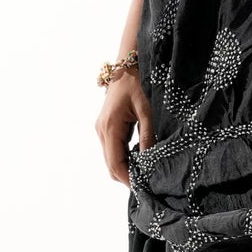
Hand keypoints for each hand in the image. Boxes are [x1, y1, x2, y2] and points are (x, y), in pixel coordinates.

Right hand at [95, 67, 152, 183]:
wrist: (128, 63)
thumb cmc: (139, 83)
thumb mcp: (148, 111)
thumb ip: (148, 136)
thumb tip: (150, 162)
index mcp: (110, 128)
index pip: (115, 164)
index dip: (128, 179)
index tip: (144, 188)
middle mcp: (101, 130)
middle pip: (111, 165)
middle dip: (127, 176)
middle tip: (148, 184)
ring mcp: (102, 128)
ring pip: (111, 158)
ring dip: (126, 168)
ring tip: (147, 173)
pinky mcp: (106, 126)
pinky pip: (113, 149)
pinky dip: (125, 157)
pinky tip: (141, 157)